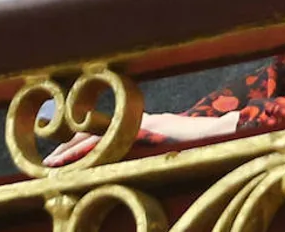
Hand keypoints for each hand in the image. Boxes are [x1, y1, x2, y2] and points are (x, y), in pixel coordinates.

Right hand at [43, 112, 239, 166]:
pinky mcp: (135, 139)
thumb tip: (237, 120)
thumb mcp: (213, 134)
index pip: (111, 134)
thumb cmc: (213, 134)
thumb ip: (222, 128)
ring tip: (51, 165)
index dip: (87, 144)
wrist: (216, 129)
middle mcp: (138, 126)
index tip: (64, 155)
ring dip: (75, 150)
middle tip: (47, 164)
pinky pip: (105, 145)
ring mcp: (134, 132)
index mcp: (148, 126)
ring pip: (97, 139)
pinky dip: (86, 152)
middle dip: (71, 148)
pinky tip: (74, 165)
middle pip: (96, 135)